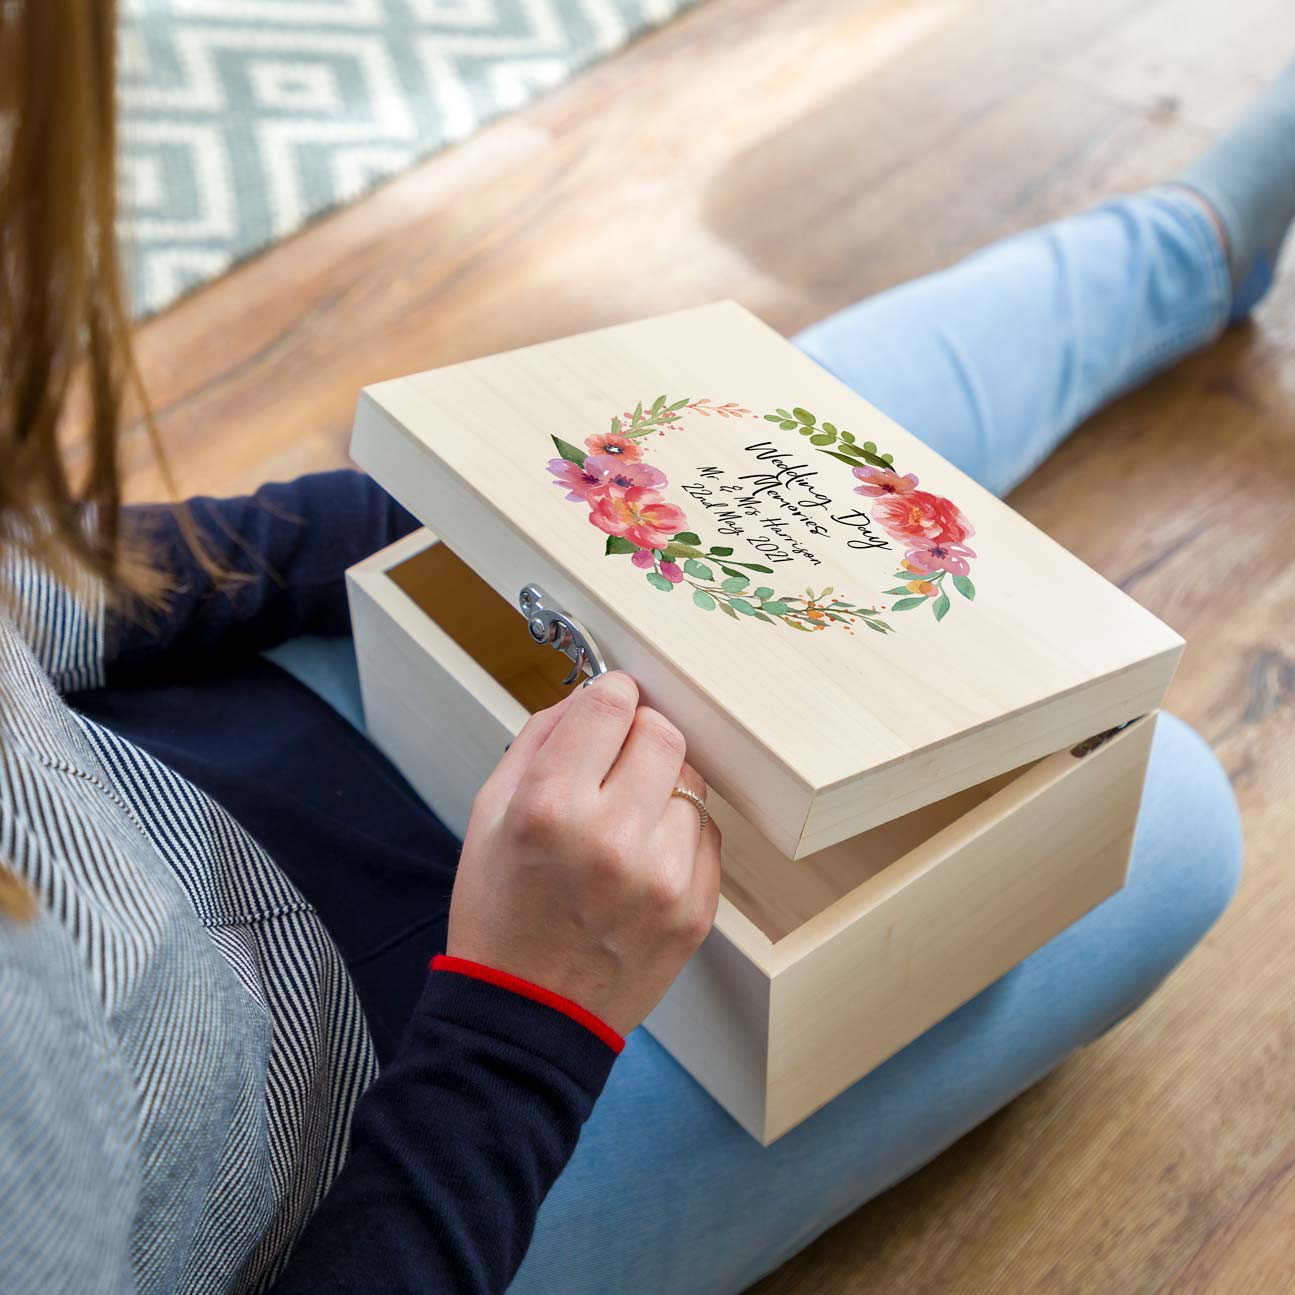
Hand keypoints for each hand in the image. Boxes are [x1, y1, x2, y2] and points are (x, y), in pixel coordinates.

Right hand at [446, 672, 721, 1036]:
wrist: (528, 1017)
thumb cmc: (501, 913)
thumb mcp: (488, 815)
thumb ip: (539, 739)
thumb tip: (592, 694)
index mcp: (550, 808)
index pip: (611, 706)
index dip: (610, 694)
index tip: (608, 705)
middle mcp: (613, 838)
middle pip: (663, 732)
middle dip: (638, 734)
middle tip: (614, 762)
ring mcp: (664, 878)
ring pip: (691, 781)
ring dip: (660, 786)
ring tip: (624, 822)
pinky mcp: (697, 910)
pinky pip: (706, 833)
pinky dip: (678, 833)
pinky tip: (642, 860)